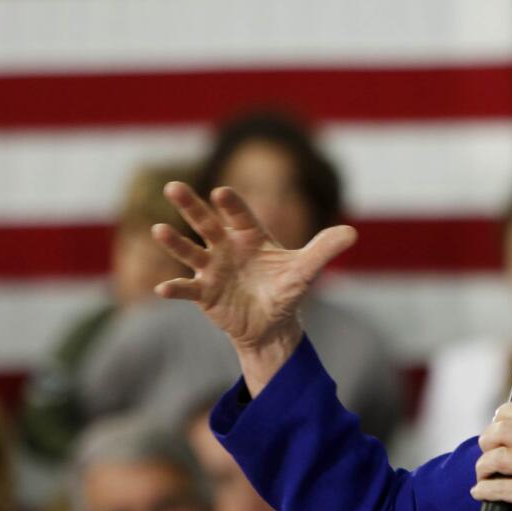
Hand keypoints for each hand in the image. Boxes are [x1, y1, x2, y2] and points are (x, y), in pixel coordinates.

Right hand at [152, 182, 356, 393]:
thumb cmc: (285, 290)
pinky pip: (187, 289)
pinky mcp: (204, 294)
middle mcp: (226, 247)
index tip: (221, 192)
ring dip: (175, 242)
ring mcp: (212, 269)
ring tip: (158, 230)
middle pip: (206, 223)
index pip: (239, 215)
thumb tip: (352, 233)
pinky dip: (176, 288)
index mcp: (250, 236)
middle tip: (173, 186)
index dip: (231, 205)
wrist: (272, 324)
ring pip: (190, 252)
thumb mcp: (305, 271)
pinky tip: (163, 289)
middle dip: (191, 206)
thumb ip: (324, 250)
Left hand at [471, 402, 511, 510]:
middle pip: (506, 429)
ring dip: (483, 465)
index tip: (496, 423)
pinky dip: (484, 489)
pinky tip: (480, 492)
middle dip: (488, 439)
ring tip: (483, 474)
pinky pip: (500, 487)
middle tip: (486, 450)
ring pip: (499, 457)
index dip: (505, 414)